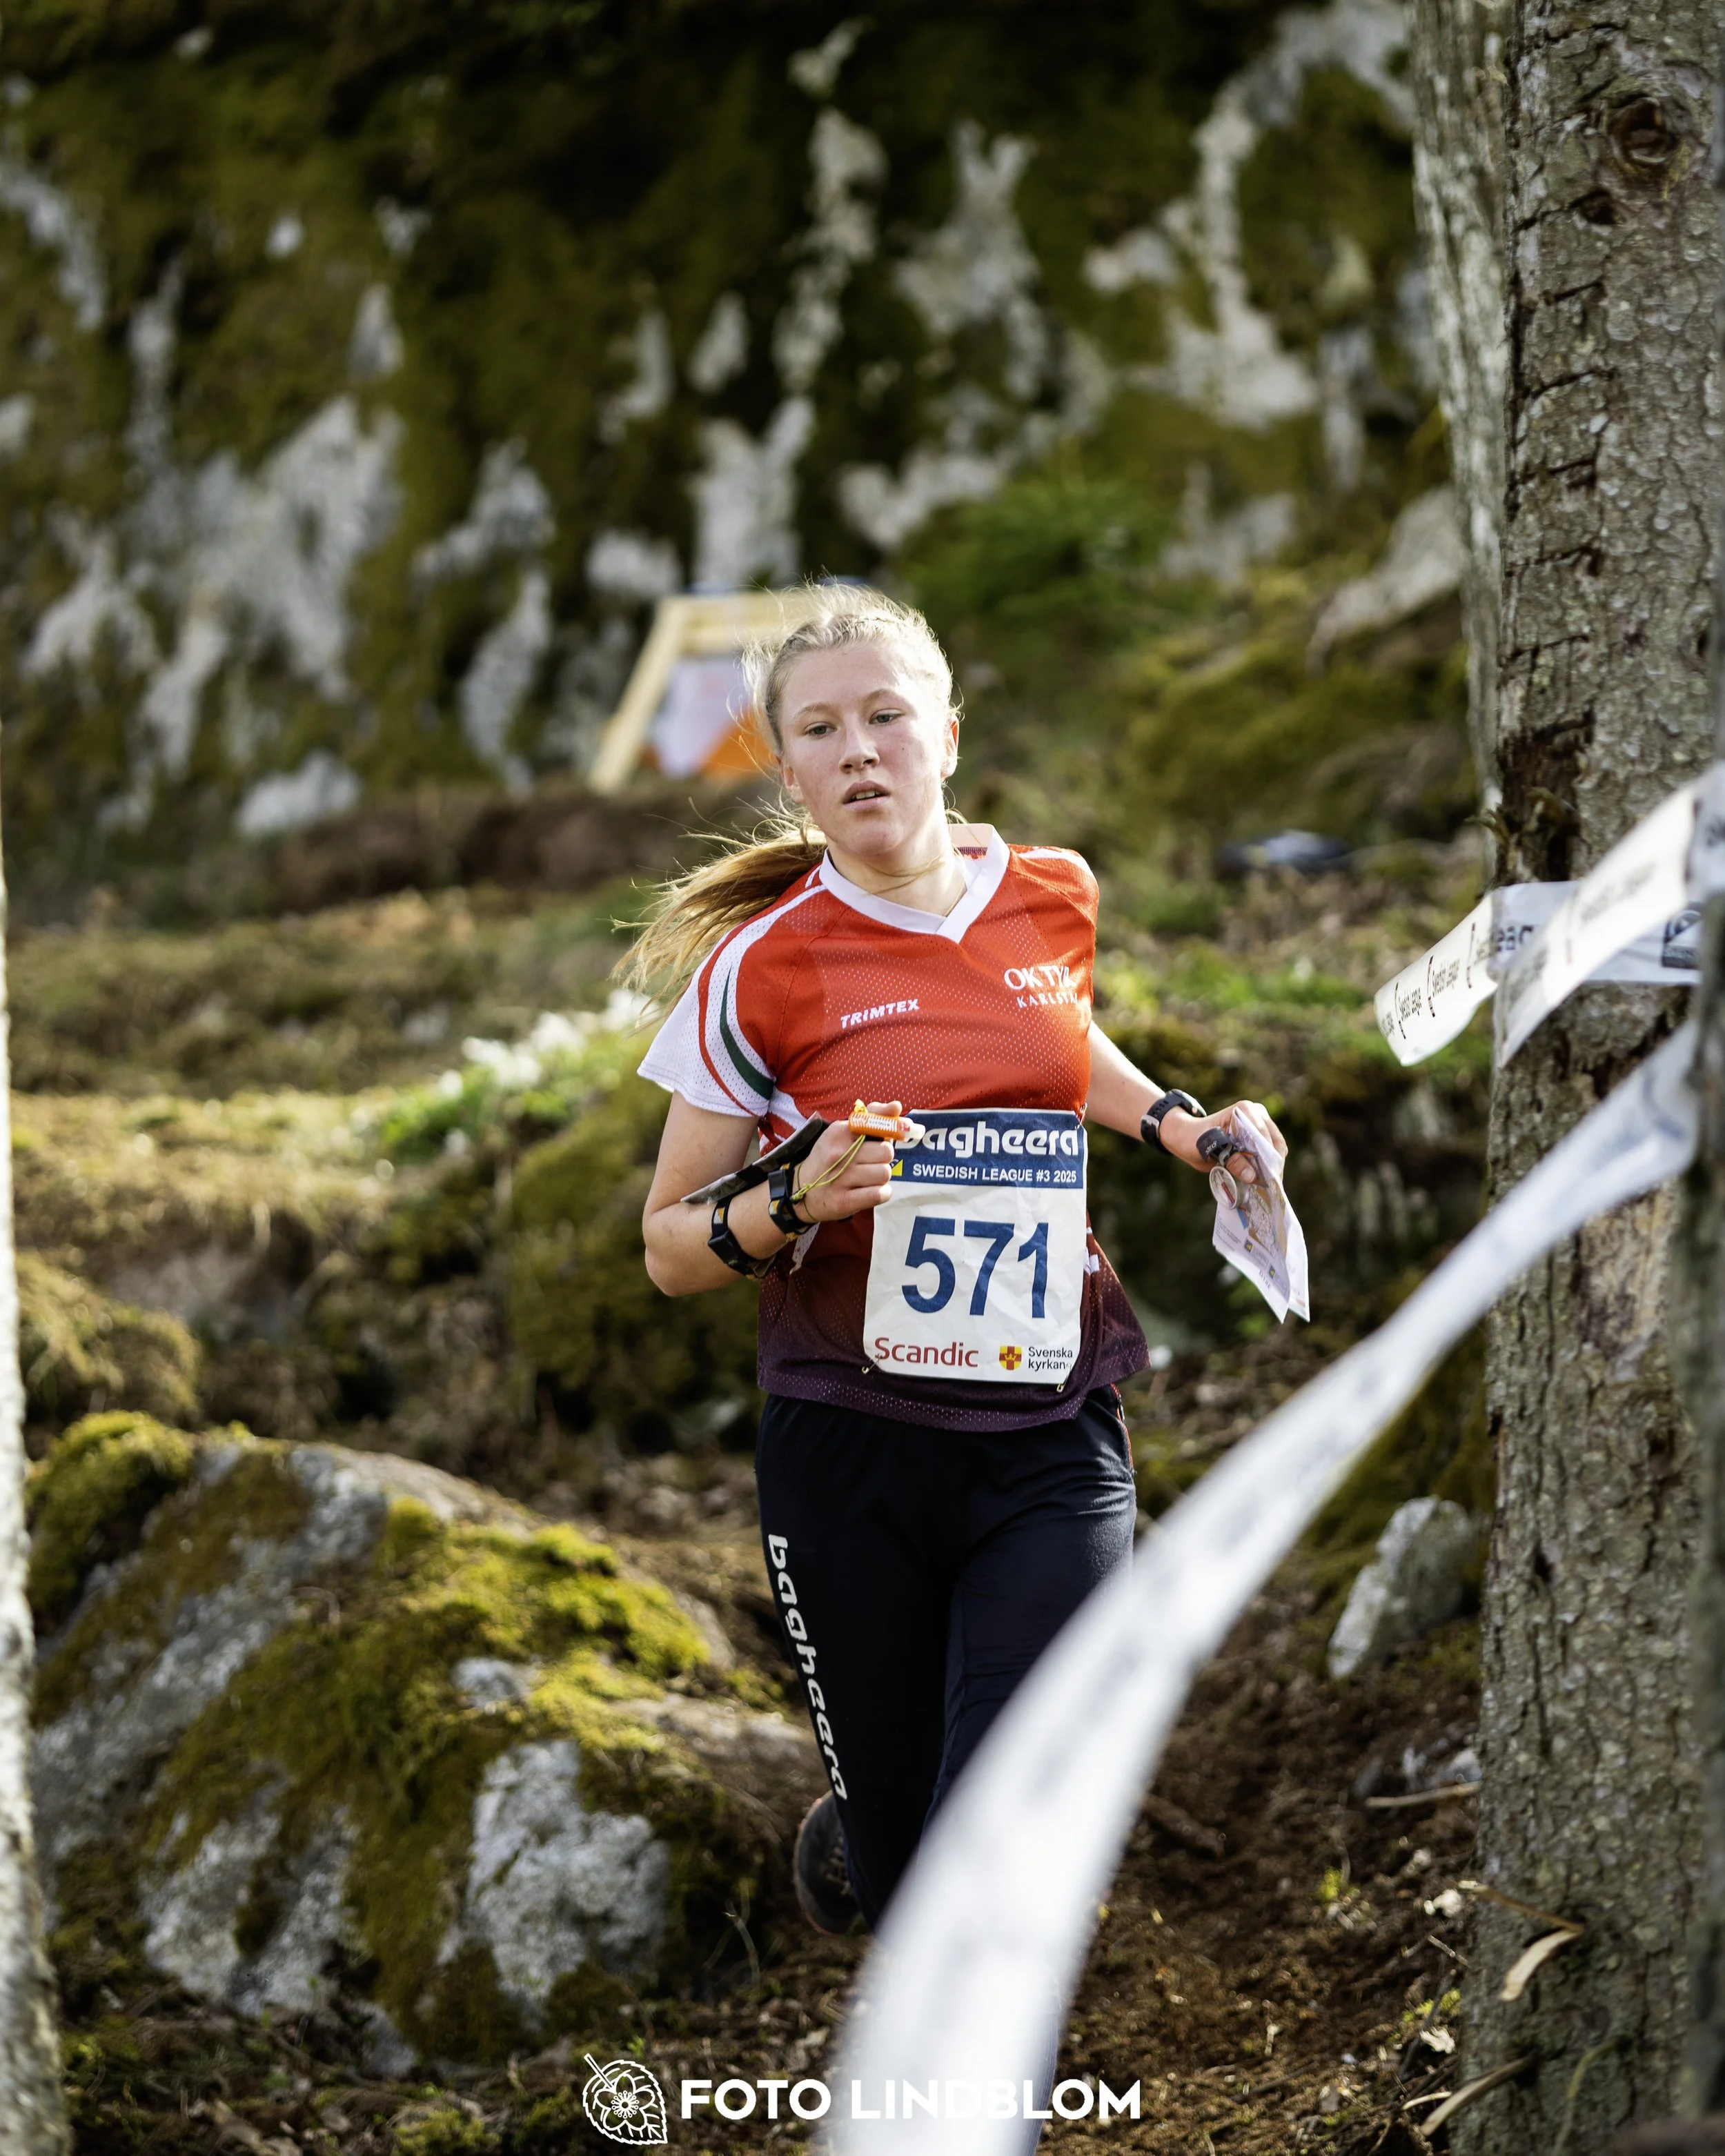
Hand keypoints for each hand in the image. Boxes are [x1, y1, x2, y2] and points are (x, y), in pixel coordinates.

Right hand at [795, 1100, 902, 1221]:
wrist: (801, 1188)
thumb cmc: (829, 1156)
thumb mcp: (843, 1132)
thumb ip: (872, 1117)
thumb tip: (897, 1106)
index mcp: (839, 1132)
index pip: (878, 1125)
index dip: (891, 1131)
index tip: (894, 1134)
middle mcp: (839, 1154)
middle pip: (886, 1152)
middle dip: (884, 1157)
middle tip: (873, 1160)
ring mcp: (840, 1179)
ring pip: (884, 1173)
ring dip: (881, 1176)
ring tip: (869, 1176)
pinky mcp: (844, 1201)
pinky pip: (879, 1194)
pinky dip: (881, 1193)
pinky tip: (871, 1190)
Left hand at [1158, 1100, 1286, 1185]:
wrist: (1188, 1139)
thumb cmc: (1196, 1138)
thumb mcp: (1210, 1149)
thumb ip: (1232, 1161)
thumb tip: (1252, 1176)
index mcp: (1245, 1110)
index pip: (1263, 1135)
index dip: (1267, 1156)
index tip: (1268, 1176)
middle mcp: (1257, 1114)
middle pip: (1274, 1143)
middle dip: (1272, 1164)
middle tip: (1269, 1186)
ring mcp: (1261, 1126)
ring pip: (1276, 1150)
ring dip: (1271, 1168)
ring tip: (1266, 1186)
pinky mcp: (1260, 1139)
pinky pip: (1270, 1155)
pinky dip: (1267, 1168)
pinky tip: (1262, 1181)